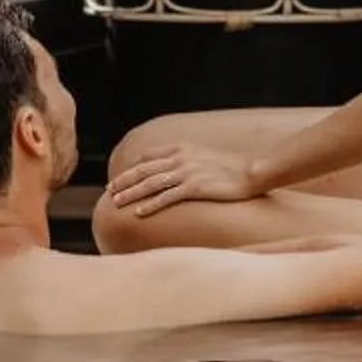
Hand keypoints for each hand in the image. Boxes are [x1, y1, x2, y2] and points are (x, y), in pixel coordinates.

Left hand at [105, 144, 260, 217]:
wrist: (252, 172)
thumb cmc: (230, 168)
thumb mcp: (202, 156)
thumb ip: (184, 160)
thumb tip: (171, 170)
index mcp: (181, 148)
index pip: (147, 157)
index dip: (130, 169)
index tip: (119, 179)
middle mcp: (180, 158)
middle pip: (144, 170)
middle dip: (124, 181)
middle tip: (110, 192)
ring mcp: (187, 172)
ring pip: (150, 183)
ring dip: (131, 193)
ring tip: (117, 203)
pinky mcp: (195, 187)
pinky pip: (166, 197)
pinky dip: (150, 205)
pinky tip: (139, 213)